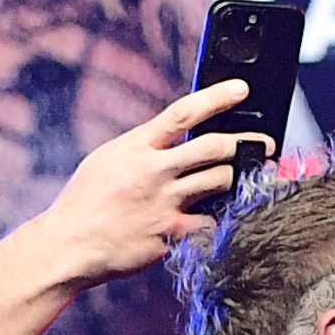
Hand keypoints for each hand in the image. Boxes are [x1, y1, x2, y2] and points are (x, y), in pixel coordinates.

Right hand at [18, 77, 253, 291]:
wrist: (70, 245)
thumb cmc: (85, 201)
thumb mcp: (108, 159)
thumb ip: (142, 146)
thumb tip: (171, 135)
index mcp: (136, 147)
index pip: (183, 113)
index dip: (216, 98)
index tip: (241, 89)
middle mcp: (153, 171)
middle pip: (213, 147)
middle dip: (245, 143)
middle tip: (264, 144)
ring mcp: (164, 203)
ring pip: (219, 182)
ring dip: (236, 178)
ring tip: (246, 178)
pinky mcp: (170, 233)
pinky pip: (210, 221)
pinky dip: (221, 217)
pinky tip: (227, 215)